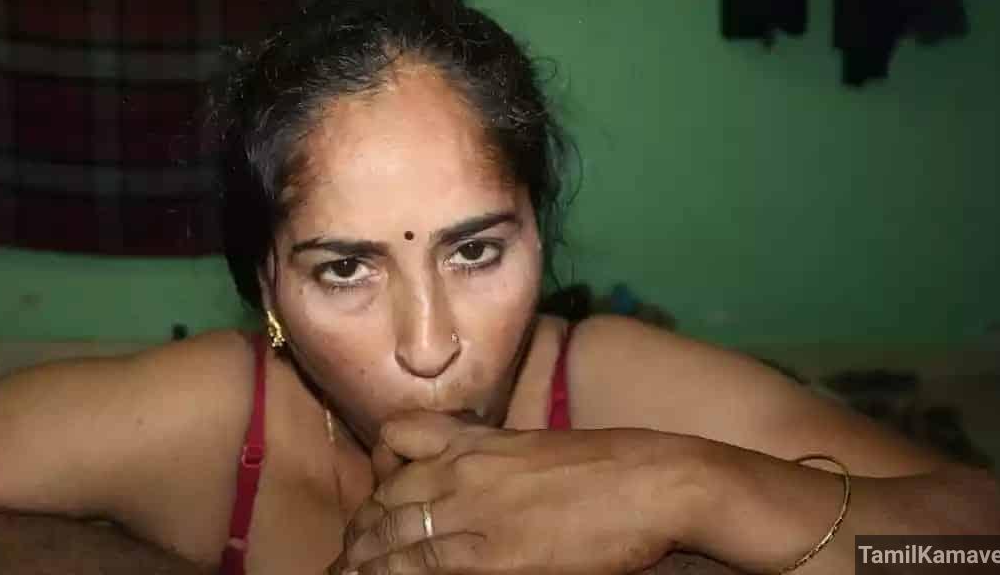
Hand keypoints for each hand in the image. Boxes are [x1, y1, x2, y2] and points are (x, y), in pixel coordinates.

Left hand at [330, 412, 707, 574]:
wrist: (653, 482)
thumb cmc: (608, 465)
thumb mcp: (537, 448)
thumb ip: (493, 458)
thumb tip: (467, 482)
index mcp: (477, 439)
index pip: (397, 444)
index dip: (375, 479)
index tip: (367, 506)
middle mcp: (465, 468)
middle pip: (389, 496)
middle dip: (362, 530)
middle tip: (346, 556)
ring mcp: (477, 510)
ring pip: (397, 534)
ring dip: (367, 558)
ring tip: (348, 573)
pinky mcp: (495, 555)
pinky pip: (427, 566)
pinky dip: (398, 574)